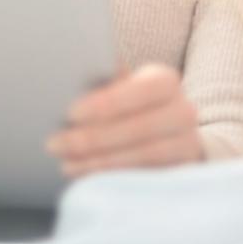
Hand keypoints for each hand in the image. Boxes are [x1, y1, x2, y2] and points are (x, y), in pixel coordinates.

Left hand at [45, 63, 203, 177]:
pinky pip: (146, 178)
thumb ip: (104, 78)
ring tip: (65, 164)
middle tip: (55, 143)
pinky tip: (86, 176)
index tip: (70, 113)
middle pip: (140, 128)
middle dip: (94, 138)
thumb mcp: (122, 87)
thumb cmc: (130, 106)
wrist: (168, 135)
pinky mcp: (182, 172)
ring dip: (99, 162)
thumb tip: (72, 64)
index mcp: (166, 81)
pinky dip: (114, 178)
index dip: (107, 103)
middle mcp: (184, 111)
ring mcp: (187, 144)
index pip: (141, 90)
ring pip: (144, 156)